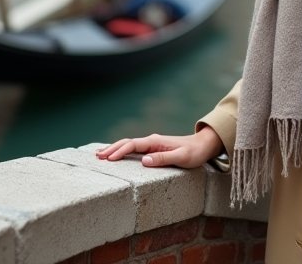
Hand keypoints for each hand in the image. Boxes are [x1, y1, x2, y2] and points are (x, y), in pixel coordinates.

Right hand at [96, 126, 223, 168]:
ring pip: (129, 145)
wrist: (203, 146)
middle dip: (112, 149)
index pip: (132, 145)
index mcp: (155, 141)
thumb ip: (163, 158)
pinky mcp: (154, 149)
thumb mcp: (181, 157)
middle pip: (127, 143)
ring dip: (115, 149)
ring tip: (100, 155)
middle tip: (97, 157)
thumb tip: (144, 161)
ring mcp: (152, 145)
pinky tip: (117, 155)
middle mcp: (152, 141)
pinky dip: (123, 151)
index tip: (109, 160)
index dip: (119, 152)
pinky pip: (134, 149)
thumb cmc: (194, 153)